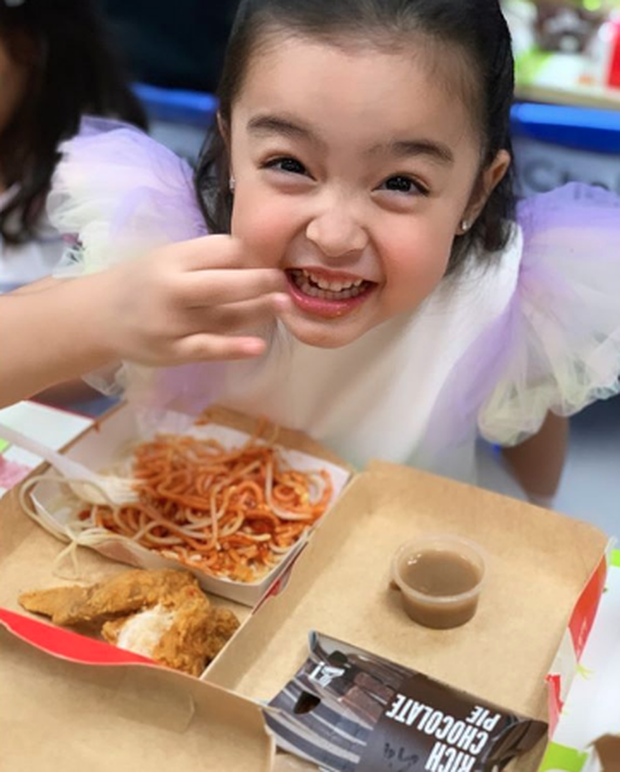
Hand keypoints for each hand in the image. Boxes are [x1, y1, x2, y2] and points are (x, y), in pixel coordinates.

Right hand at [92, 235, 289, 364]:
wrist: (97, 318)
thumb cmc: (142, 283)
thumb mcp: (167, 258)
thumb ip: (206, 258)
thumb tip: (257, 258)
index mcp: (172, 260)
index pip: (220, 251)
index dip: (249, 254)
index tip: (270, 258)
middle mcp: (171, 290)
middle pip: (224, 285)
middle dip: (260, 282)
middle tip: (285, 280)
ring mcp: (172, 324)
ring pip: (223, 317)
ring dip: (258, 311)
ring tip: (284, 304)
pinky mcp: (173, 352)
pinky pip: (208, 349)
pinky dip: (234, 348)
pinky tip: (258, 345)